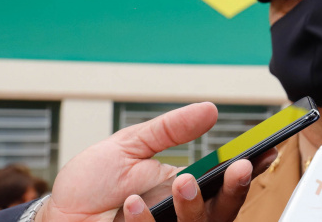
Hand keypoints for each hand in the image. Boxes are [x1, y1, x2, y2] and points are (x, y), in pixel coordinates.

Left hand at [38, 102, 276, 221]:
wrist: (56, 214)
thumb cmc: (92, 183)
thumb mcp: (131, 146)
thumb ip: (170, 130)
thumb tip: (209, 109)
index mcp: (184, 192)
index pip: (225, 186)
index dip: (247, 173)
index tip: (265, 152)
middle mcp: (180, 219)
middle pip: (223, 213)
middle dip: (234, 191)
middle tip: (236, 168)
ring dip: (193, 206)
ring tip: (181, 181)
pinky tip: (132, 206)